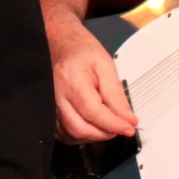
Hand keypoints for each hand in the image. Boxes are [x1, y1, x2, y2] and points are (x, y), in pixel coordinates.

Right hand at [50, 19, 137, 142]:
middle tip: (120, 126)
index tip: (130, 128)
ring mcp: (49, 106)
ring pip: (71, 135)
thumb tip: (128, 120)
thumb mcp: (106, 66)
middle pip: (81, 129)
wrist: (60, 43)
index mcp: (72, 82)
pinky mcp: (48, 112)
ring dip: (93, 136)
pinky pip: (62, 133)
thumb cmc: (81, 51)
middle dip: (105, 133)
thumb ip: (117, 95)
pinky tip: (91, 126)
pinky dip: (80, 135)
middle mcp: (57, 97)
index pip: (94, 113)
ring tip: (107, 124)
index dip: (114, 124)